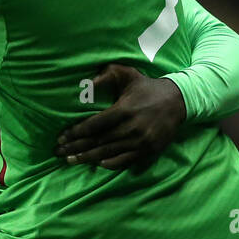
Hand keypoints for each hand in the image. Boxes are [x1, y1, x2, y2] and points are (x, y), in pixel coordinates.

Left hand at [55, 66, 185, 170]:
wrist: (179, 101)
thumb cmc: (147, 87)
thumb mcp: (127, 74)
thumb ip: (106, 76)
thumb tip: (85, 83)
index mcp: (124, 109)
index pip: (94, 125)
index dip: (75, 133)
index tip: (61, 138)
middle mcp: (131, 128)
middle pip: (98, 142)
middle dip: (76, 148)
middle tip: (59, 152)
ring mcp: (141, 142)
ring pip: (109, 153)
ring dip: (87, 158)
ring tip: (71, 160)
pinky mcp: (149, 150)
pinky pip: (125, 161)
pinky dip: (110, 164)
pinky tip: (97, 164)